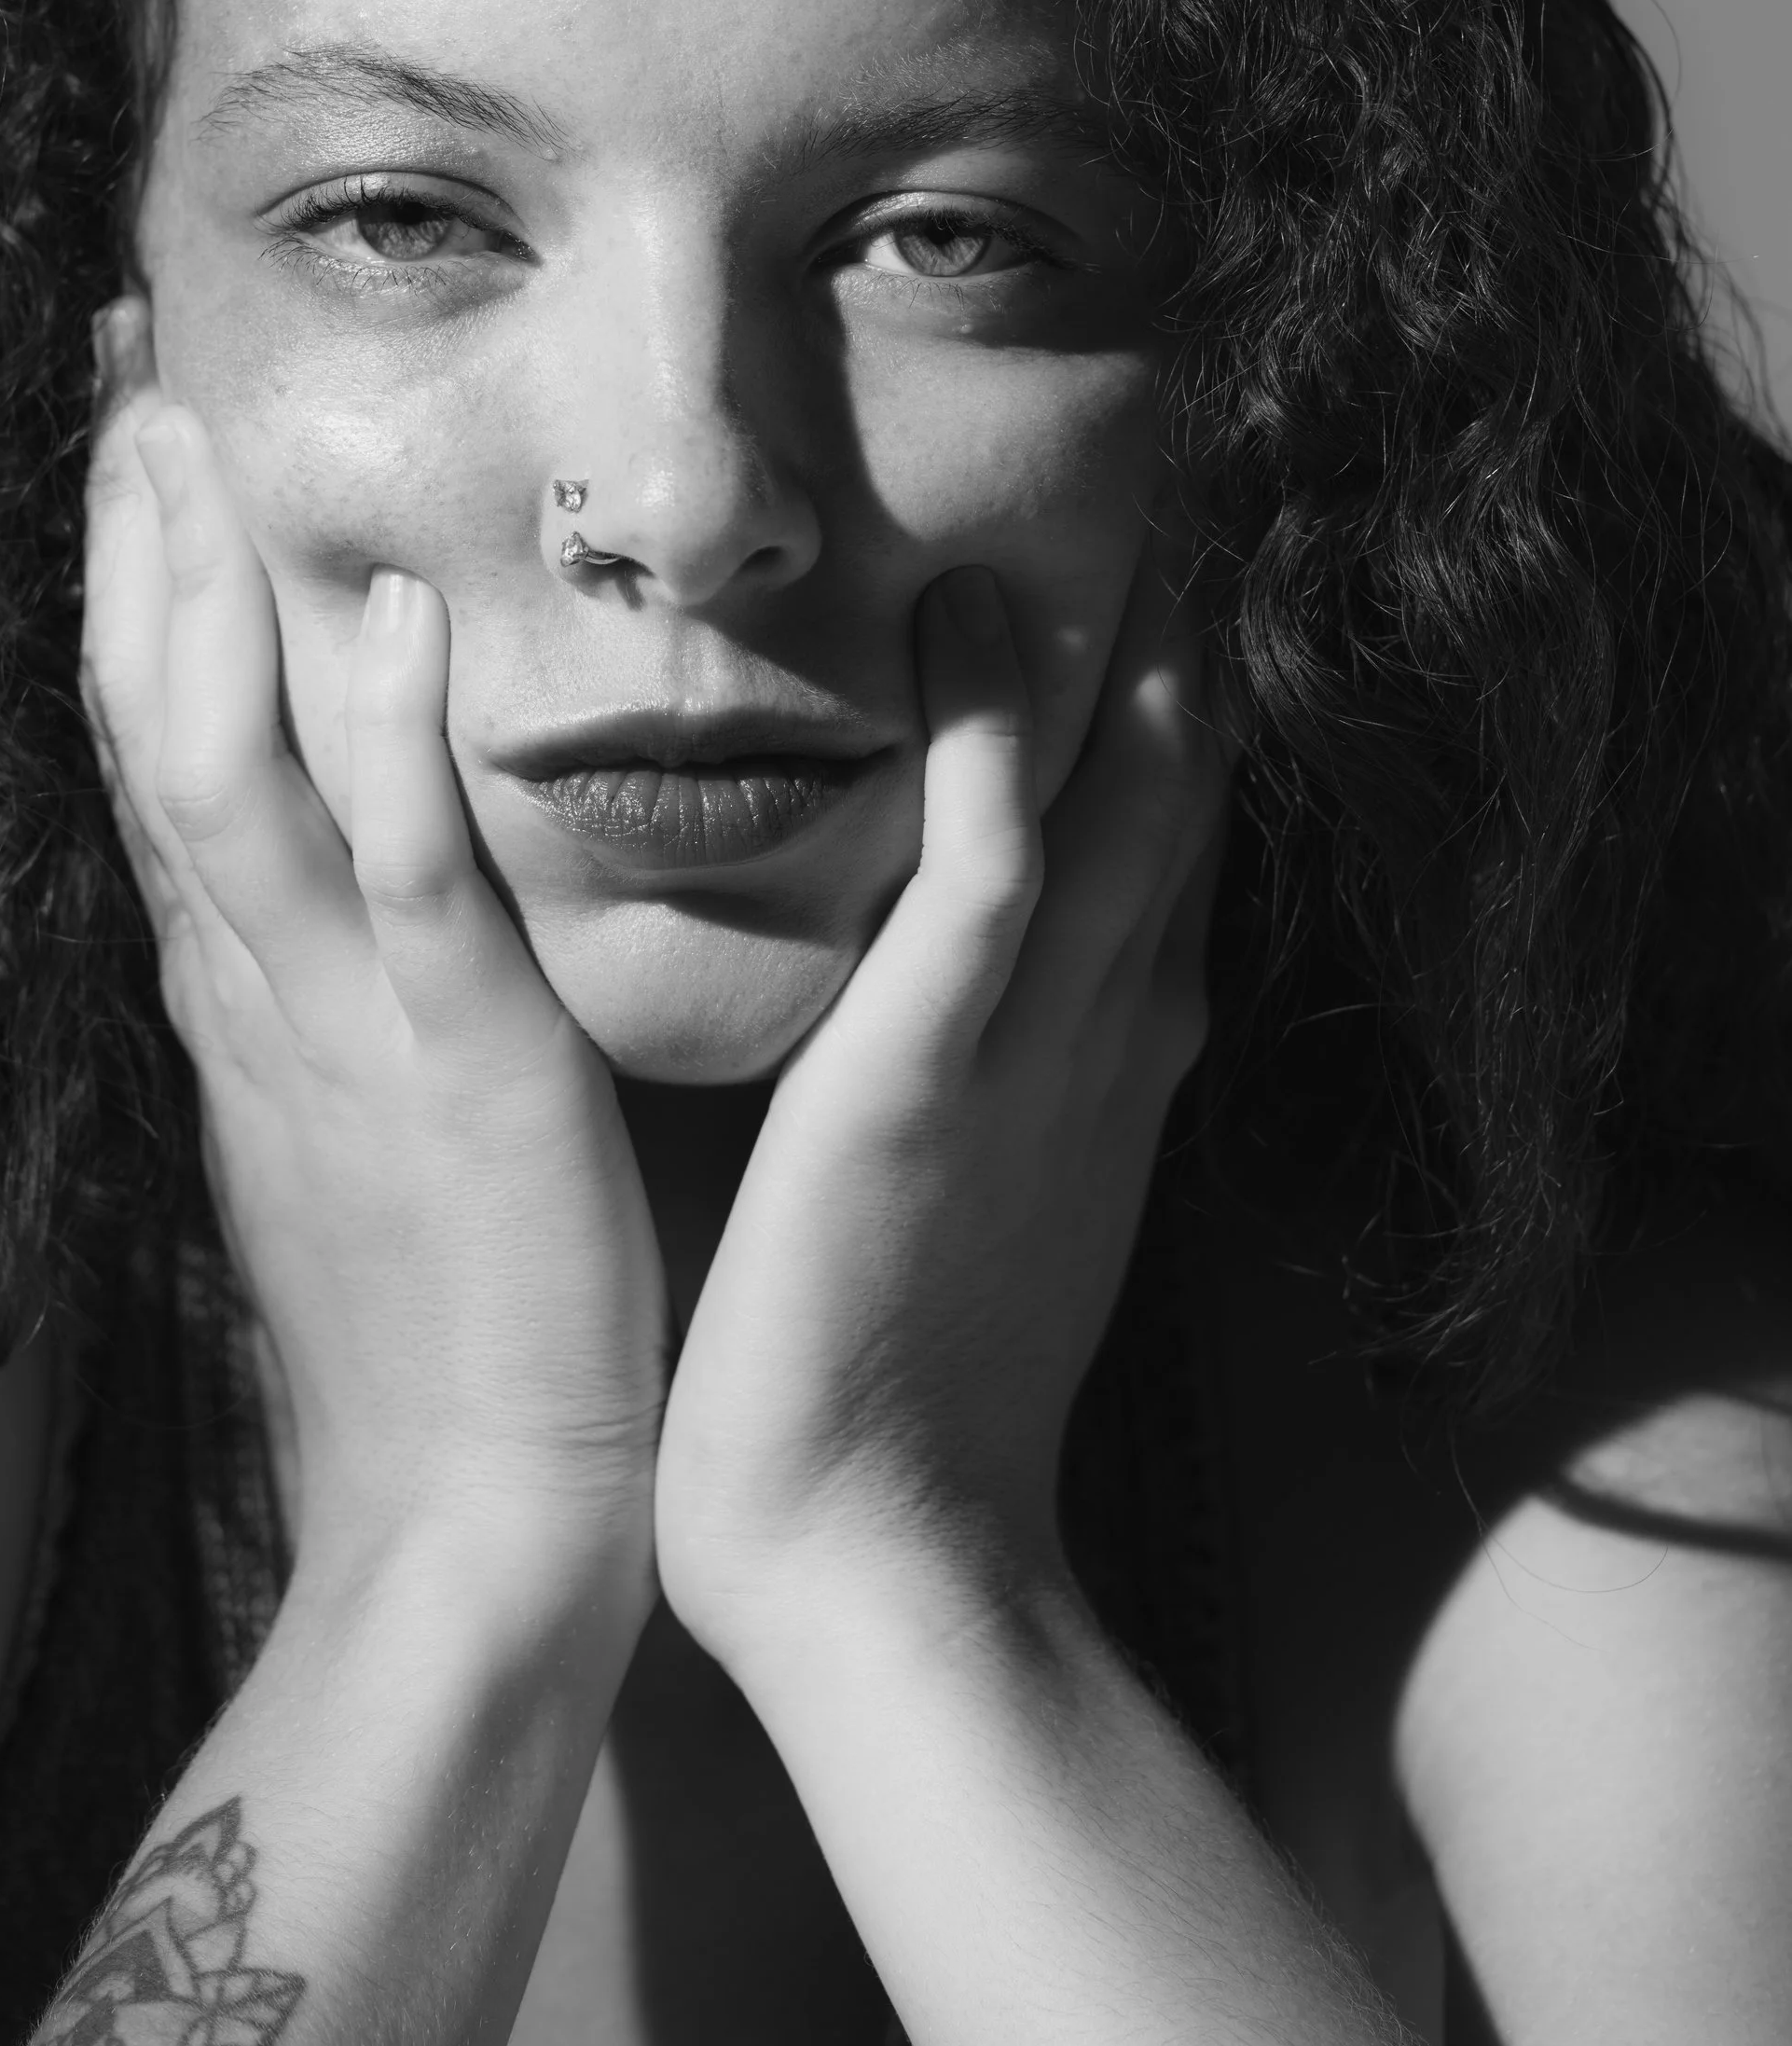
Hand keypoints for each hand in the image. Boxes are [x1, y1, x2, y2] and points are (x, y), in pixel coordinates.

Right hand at [82, 301, 669, 1583]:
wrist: (479, 1518)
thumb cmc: (442, 1314)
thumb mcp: (353, 1111)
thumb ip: (337, 971)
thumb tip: (343, 853)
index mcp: (244, 994)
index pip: (156, 757)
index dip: (124, 596)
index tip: (123, 436)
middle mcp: (256, 991)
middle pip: (152, 734)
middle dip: (127, 548)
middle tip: (118, 362)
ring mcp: (340, 1029)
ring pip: (228, 787)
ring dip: (199, 605)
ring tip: (185, 432)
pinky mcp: (458, 1077)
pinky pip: (407, 894)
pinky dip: (380, 754)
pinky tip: (386, 616)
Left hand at [653, 550, 1223, 1661]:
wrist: (865, 1561)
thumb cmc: (894, 1385)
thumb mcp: (979, 1189)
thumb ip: (988, 1063)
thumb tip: (967, 967)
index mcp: (1101, 1059)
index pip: (1153, 846)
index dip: (1168, 710)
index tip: (1148, 572)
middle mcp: (1098, 1036)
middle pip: (1172, 797)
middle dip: (1180, 643)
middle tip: (1168, 485)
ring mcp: (1031, 1055)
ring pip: (1114, 807)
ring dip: (1124, 648)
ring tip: (1114, 491)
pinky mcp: (927, 1083)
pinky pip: (986, 878)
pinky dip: (994, 745)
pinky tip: (969, 622)